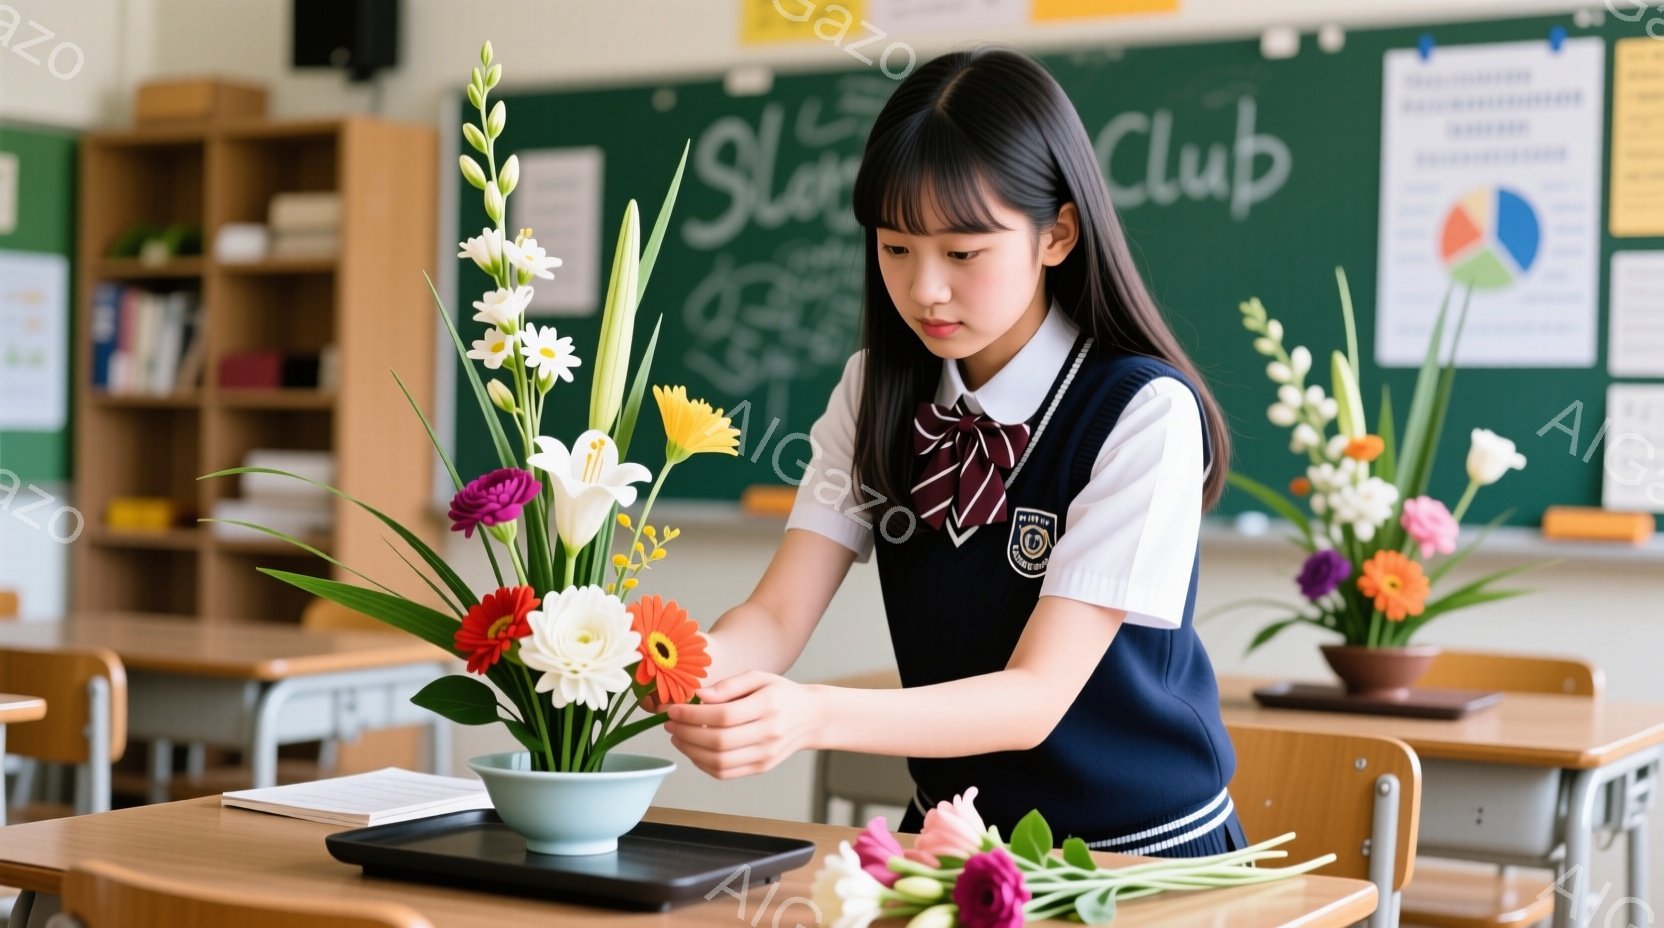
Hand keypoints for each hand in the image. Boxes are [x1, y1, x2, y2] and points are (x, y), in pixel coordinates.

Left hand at [662, 671, 821, 779]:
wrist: (810, 717)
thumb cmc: (781, 693)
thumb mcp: (758, 677)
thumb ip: (728, 685)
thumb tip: (699, 696)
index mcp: (769, 705)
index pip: (724, 715)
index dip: (693, 714)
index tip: (673, 710)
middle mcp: (769, 733)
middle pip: (719, 740)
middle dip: (686, 733)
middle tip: (670, 724)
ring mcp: (765, 754)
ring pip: (719, 761)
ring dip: (690, 751)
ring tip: (677, 737)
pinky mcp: (761, 768)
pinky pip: (725, 773)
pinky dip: (703, 765)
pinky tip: (694, 750)